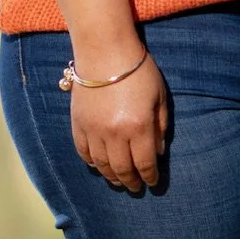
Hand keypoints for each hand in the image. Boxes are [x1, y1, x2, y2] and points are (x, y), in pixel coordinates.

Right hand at [69, 48, 168, 192]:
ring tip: (118, 181)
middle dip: (131, 182)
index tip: (153, 183)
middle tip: (136, 188)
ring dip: (111, 176)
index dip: (150, 177)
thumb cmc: (138, 70)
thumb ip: (160, 126)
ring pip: (102, 165)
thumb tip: (158, 151)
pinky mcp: (78, 124)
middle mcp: (115, 134)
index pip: (144, 163)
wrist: (105, 51)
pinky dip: (91, 163)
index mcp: (139, 127)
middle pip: (122, 169)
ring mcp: (94, 131)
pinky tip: (99, 166)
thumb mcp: (159, 96)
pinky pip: (84, 152)